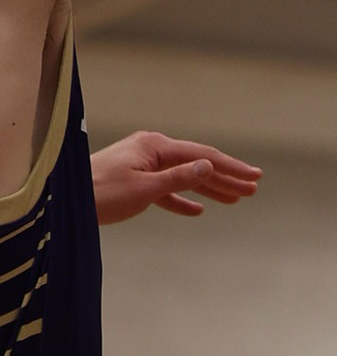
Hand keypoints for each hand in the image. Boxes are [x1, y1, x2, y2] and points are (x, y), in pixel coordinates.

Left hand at [90, 130, 262, 225]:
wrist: (62, 202)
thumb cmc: (100, 193)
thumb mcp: (144, 188)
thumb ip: (179, 178)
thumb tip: (210, 166)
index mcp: (155, 146)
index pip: (203, 156)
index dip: (231, 167)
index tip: (254, 177)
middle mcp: (151, 150)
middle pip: (197, 165)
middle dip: (225, 178)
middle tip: (252, 189)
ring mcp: (142, 165)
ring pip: (183, 177)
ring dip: (208, 189)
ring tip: (234, 199)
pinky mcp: (133, 181)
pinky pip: (165, 189)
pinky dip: (181, 199)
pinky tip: (197, 209)